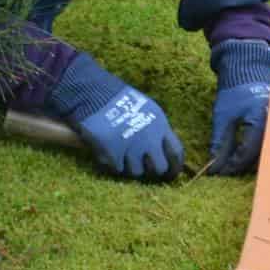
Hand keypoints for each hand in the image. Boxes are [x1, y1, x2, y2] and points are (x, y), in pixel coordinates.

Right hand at [43, 53, 183, 179]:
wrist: (94, 96)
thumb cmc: (122, 102)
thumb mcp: (149, 111)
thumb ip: (159, 132)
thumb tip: (167, 152)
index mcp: (159, 127)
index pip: (176, 154)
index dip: (175, 167)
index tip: (170, 172)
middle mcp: (148, 140)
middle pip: (159, 168)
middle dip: (153, 170)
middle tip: (145, 167)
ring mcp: (130, 149)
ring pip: (137, 172)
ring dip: (131, 167)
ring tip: (124, 155)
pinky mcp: (112, 156)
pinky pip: (117, 170)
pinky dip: (114, 165)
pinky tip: (110, 153)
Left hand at [207, 39, 269, 175]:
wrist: (249, 76)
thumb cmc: (235, 94)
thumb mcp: (223, 117)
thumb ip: (220, 143)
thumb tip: (214, 168)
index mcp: (260, 120)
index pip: (247, 152)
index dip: (232, 166)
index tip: (218, 173)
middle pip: (259, 157)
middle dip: (241, 167)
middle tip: (224, 171)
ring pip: (265, 154)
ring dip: (249, 162)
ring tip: (231, 165)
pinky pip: (268, 147)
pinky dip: (255, 154)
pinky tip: (243, 157)